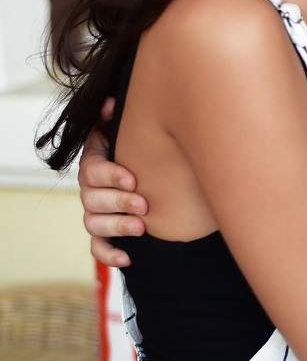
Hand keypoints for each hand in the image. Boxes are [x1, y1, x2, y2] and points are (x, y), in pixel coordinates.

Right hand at [79, 98, 147, 266]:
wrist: (161, 179)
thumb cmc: (146, 153)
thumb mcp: (134, 134)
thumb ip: (119, 119)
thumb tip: (111, 102)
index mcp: (96, 163)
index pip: (92, 169)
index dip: (110, 175)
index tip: (133, 180)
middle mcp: (91, 190)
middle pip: (91, 199)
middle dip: (118, 202)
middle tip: (143, 205)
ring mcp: (96, 214)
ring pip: (94, 224)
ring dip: (116, 227)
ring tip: (141, 228)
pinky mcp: (104, 236)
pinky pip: (98, 249)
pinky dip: (110, 255)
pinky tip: (128, 258)